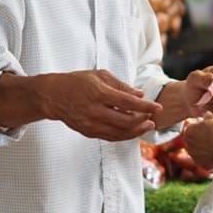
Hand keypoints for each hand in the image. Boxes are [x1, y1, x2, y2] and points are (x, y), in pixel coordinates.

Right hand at [40, 70, 161, 142]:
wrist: (53, 96)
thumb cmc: (78, 82)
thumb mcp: (100, 75)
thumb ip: (121, 86)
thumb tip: (140, 95)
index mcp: (99, 94)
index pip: (129, 103)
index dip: (146, 106)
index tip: (158, 107)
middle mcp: (95, 111)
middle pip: (126, 121)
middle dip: (143, 121)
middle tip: (153, 118)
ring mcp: (91, 124)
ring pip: (119, 133)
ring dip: (136, 131)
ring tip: (146, 126)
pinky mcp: (88, 132)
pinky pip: (110, 137)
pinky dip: (124, 135)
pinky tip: (132, 131)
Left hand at [182, 117, 212, 169]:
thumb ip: (208, 116)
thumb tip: (206, 115)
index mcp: (188, 130)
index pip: (189, 123)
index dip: (198, 122)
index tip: (207, 123)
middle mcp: (187, 143)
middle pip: (193, 136)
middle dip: (200, 134)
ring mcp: (193, 155)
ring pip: (198, 146)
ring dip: (204, 144)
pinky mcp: (200, 163)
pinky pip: (203, 156)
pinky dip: (208, 153)